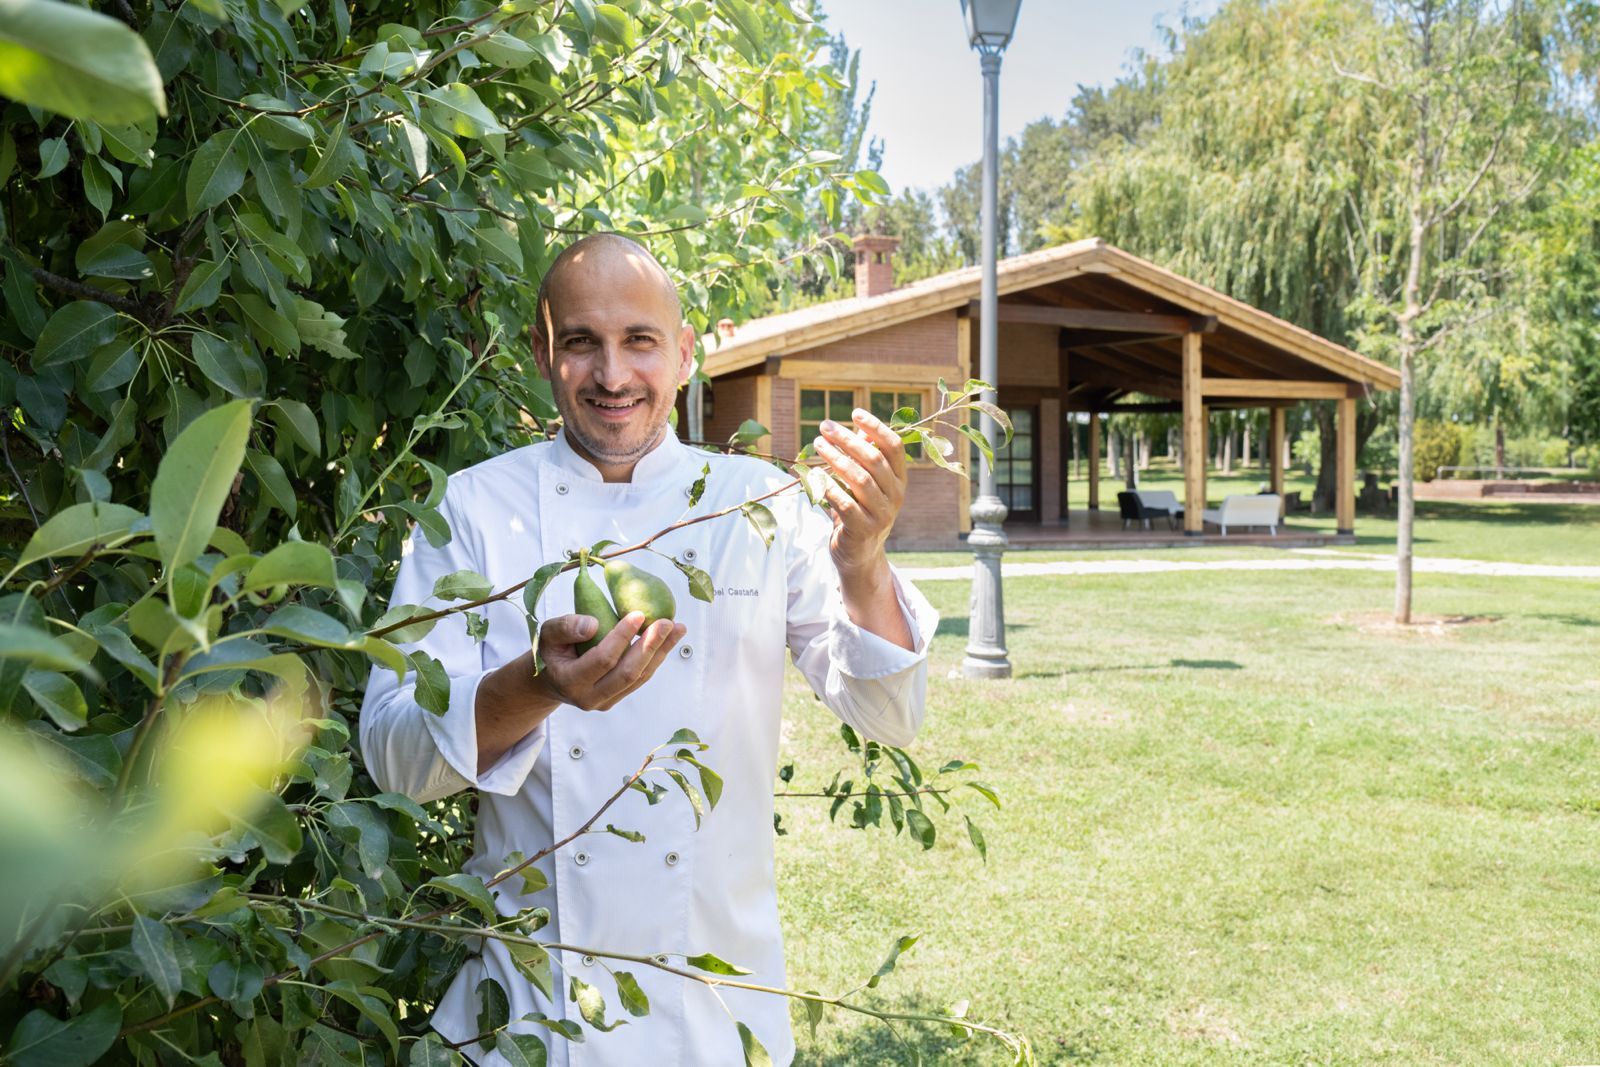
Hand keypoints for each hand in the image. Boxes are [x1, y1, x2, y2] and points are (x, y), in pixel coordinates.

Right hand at [533, 611, 686, 711]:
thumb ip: (565, 627)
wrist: (552, 679)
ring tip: (678, 628)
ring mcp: (606, 701)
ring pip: (639, 677)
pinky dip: (657, 657)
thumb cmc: (551, 651)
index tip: (638, 614)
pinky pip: (641, 678)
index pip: (602, 660)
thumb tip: (594, 624)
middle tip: (667, 622)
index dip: (621, 637)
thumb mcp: (547, 634)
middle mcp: (590, 697)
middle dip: (650, 646)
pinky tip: (669, 639)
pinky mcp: (618, 698)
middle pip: (627, 673)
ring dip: (661, 651)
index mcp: (570, 681)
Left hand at [813, 407, 907, 577]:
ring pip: (860, 479)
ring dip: (836, 459)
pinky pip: (846, 504)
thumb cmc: (860, 510)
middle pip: (874, 460)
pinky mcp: (864, 530)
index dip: (876, 427)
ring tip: (818, 444)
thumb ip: (864, 457)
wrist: (860, 554)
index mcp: (899, 479)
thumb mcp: (866, 482)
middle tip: (825, 427)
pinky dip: (830, 487)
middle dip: (848, 440)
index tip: (855, 413)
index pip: (893, 447)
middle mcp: (896, 495)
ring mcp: (882, 514)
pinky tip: (815, 475)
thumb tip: (857, 425)